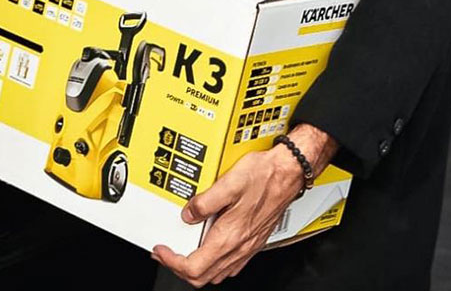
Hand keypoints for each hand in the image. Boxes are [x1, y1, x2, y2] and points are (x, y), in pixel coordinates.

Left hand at [152, 125, 336, 286]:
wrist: (289, 173)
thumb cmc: (265, 176)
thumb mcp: (229, 182)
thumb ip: (205, 201)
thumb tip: (188, 214)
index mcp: (229, 236)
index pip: (194, 267)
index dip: (171, 261)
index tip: (161, 250)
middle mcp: (238, 246)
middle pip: (202, 277)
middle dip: (179, 268)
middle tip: (166, 254)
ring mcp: (247, 247)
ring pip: (216, 273)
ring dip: (196, 268)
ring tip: (183, 251)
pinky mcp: (253, 241)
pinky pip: (229, 264)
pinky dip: (213, 263)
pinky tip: (208, 247)